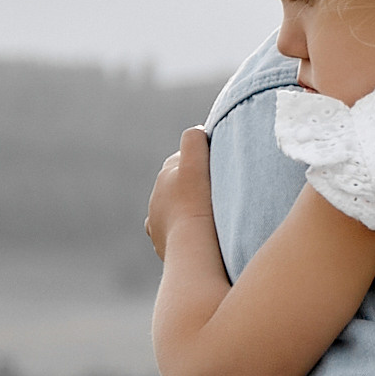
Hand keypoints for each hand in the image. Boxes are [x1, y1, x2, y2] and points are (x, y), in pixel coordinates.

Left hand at [145, 127, 213, 258]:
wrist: (192, 245)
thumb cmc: (199, 203)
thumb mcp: (197, 160)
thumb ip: (194, 138)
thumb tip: (197, 130)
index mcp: (165, 175)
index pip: (184, 159)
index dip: (201, 161)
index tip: (218, 168)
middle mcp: (156, 197)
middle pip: (177, 185)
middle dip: (192, 185)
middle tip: (216, 192)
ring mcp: (156, 222)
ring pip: (173, 210)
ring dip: (186, 210)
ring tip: (207, 216)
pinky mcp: (161, 244)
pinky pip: (171, 234)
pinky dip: (180, 231)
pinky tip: (193, 234)